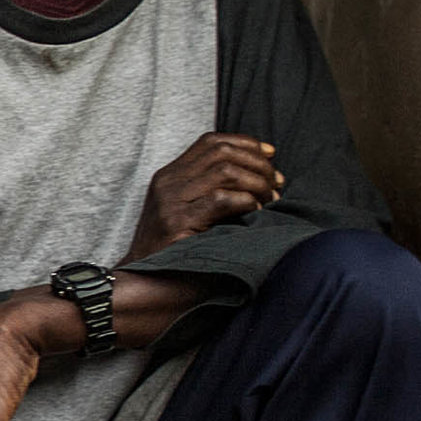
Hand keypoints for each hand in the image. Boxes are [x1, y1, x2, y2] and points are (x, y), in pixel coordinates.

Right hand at [126, 132, 281, 261]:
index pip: (211, 141)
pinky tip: (255, 212)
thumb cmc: (174, 247)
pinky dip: (246, 202)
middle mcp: (167, 182)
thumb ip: (209, 188)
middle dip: (257, 163)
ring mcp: (170, 202)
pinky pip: (221, 200)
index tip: (270, 154)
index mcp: (169, 175)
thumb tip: (257, 171)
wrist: (143, 279)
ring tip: (270, 199)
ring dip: (256, 183)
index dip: (245, 143)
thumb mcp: (185, 209)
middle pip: (221, 152)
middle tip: (276, 182)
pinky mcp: (178, 223)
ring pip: (225, 172)